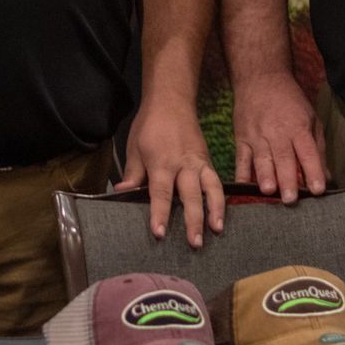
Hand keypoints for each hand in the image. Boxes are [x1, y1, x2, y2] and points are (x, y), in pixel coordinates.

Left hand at [115, 98, 225, 247]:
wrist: (172, 101)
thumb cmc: (150, 125)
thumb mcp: (135, 148)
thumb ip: (133, 173)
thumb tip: (122, 193)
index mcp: (162, 162)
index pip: (161, 193)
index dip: (160, 214)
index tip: (160, 233)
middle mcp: (184, 164)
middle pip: (191, 195)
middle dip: (193, 220)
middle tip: (195, 243)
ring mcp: (199, 162)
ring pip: (211, 188)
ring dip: (215, 211)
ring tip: (217, 231)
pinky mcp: (208, 161)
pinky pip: (217, 182)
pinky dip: (221, 199)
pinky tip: (222, 215)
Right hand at [230, 72, 326, 203]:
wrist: (260, 78)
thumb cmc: (290, 101)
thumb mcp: (311, 118)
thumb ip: (318, 149)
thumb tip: (327, 177)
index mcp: (298, 127)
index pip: (308, 153)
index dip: (313, 171)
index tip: (318, 190)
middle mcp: (277, 132)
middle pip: (284, 158)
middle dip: (287, 179)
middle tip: (290, 199)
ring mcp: (257, 135)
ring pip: (261, 159)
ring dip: (264, 176)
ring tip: (268, 191)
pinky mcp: (241, 138)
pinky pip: (240, 158)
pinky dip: (240, 173)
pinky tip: (242, 186)